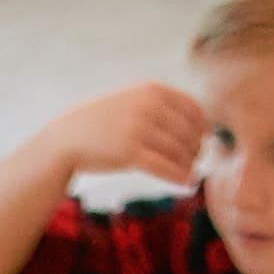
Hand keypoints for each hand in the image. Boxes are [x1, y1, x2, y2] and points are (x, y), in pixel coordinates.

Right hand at [48, 79, 208, 191]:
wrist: (67, 138)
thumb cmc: (105, 123)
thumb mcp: (135, 101)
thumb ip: (164, 107)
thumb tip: (205, 126)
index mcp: (152, 90)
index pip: (194, 109)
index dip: (203, 128)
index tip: (202, 141)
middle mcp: (148, 106)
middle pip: (189, 133)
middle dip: (196, 150)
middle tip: (193, 162)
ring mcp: (138, 129)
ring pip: (179, 152)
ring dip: (188, 165)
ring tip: (187, 172)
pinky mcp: (129, 153)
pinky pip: (165, 167)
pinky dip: (179, 177)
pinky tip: (185, 182)